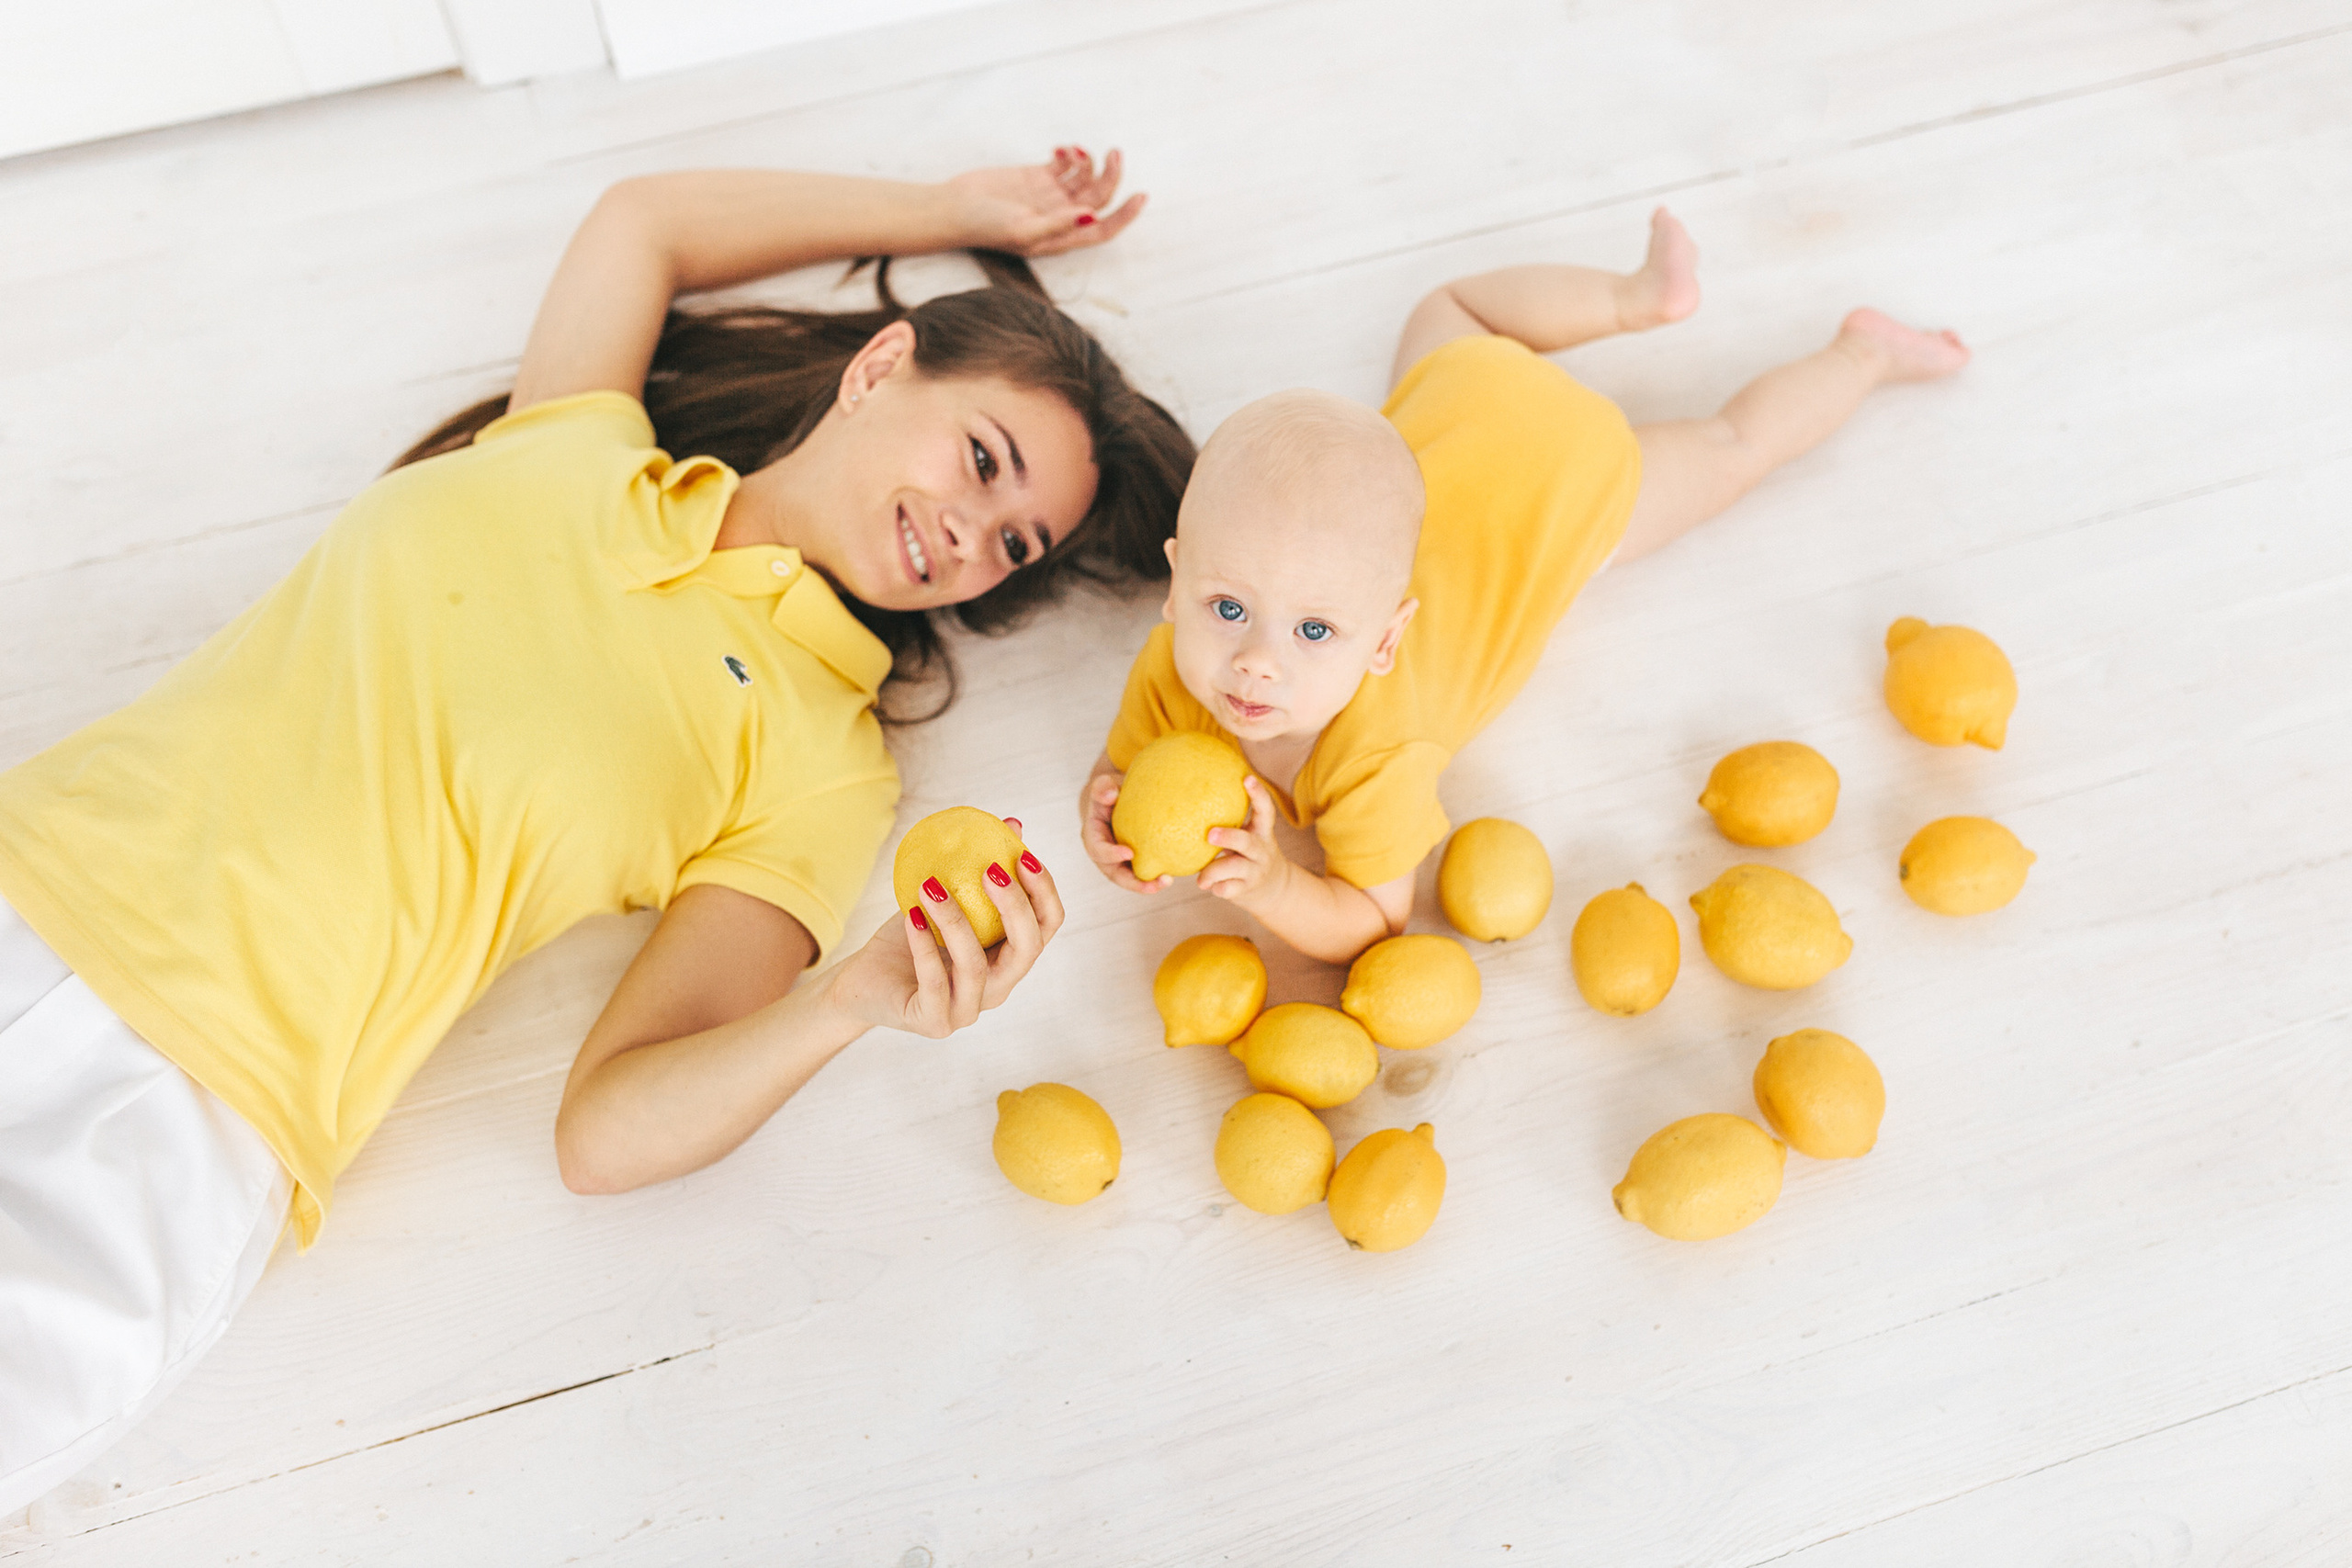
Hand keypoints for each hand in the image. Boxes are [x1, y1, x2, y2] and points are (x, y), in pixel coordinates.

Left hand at [822, 821, 1064, 1038]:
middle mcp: (998, 987)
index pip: (1047, 926)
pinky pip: (934, 981)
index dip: (1044, 891)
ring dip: (955, 920)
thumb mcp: (946, 896)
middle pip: (1027, 949)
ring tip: (931, 885)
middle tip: (990, 869)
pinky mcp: (933, 1022)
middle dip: (1015, 905)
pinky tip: (911, 914)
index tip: (1023, 854)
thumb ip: (978, 868)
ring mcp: (967, 1010)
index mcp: (1009, 957)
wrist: (865, 980)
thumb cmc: (913, 934)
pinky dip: (922, 945)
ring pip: (975, 966)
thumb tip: (1013, 823)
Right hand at [944, 146, 1146, 257]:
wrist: (953, 207)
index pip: (1103, 229)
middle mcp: (1060, 217)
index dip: (1125, 216)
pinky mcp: (1037, 176)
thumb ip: (1058, 225)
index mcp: (1061, 237)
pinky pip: (1066, 164)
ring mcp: (1050, 196)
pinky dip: (1071, 154)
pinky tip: (1061, 149)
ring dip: (1091, 162)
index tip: (1141, 196)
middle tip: (1114, 153)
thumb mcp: (1022, 230)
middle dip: (1111, 176)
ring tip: (1077, 151)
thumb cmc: (984, 226)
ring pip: (1086, 178)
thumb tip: (1092, 217)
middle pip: (1099, 198)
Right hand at [1081, 766, 1170, 892]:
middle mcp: (1104, 854)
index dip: (1111, 854)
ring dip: (1147, 885)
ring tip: (1168, 881)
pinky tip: (1174, 873)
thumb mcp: (1105, 785)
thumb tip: (1111, 795)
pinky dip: (1155, 876)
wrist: (1117, 800)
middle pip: (1115, 874)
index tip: (1129, 853)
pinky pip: (1143, 873)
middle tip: (1155, 884)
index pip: (1098, 849)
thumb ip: (1103, 787)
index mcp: (1093, 837)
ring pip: (1131, 879)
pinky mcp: (1133, 863)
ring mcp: (1118, 862)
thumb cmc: (1111, 791)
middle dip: (1134, 883)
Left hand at [1198, 776, 1286, 908]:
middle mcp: (1261, 850)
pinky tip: (1208, 886)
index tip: (1247, 777)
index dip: (1258, 794)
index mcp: (1262, 832)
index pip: (1265, 810)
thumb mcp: (1249, 836)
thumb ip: (1231, 822)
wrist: (1274, 890)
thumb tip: (1193, 796)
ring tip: (1200, 878)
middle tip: (1210, 834)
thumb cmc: (1249, 855)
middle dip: (1229, 837)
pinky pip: (1228, 889)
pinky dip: (1216, 888)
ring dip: (1212, 871)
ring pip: (1234, 868)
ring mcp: (1256, 871)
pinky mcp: (1248, 890)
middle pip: (1247, 842)